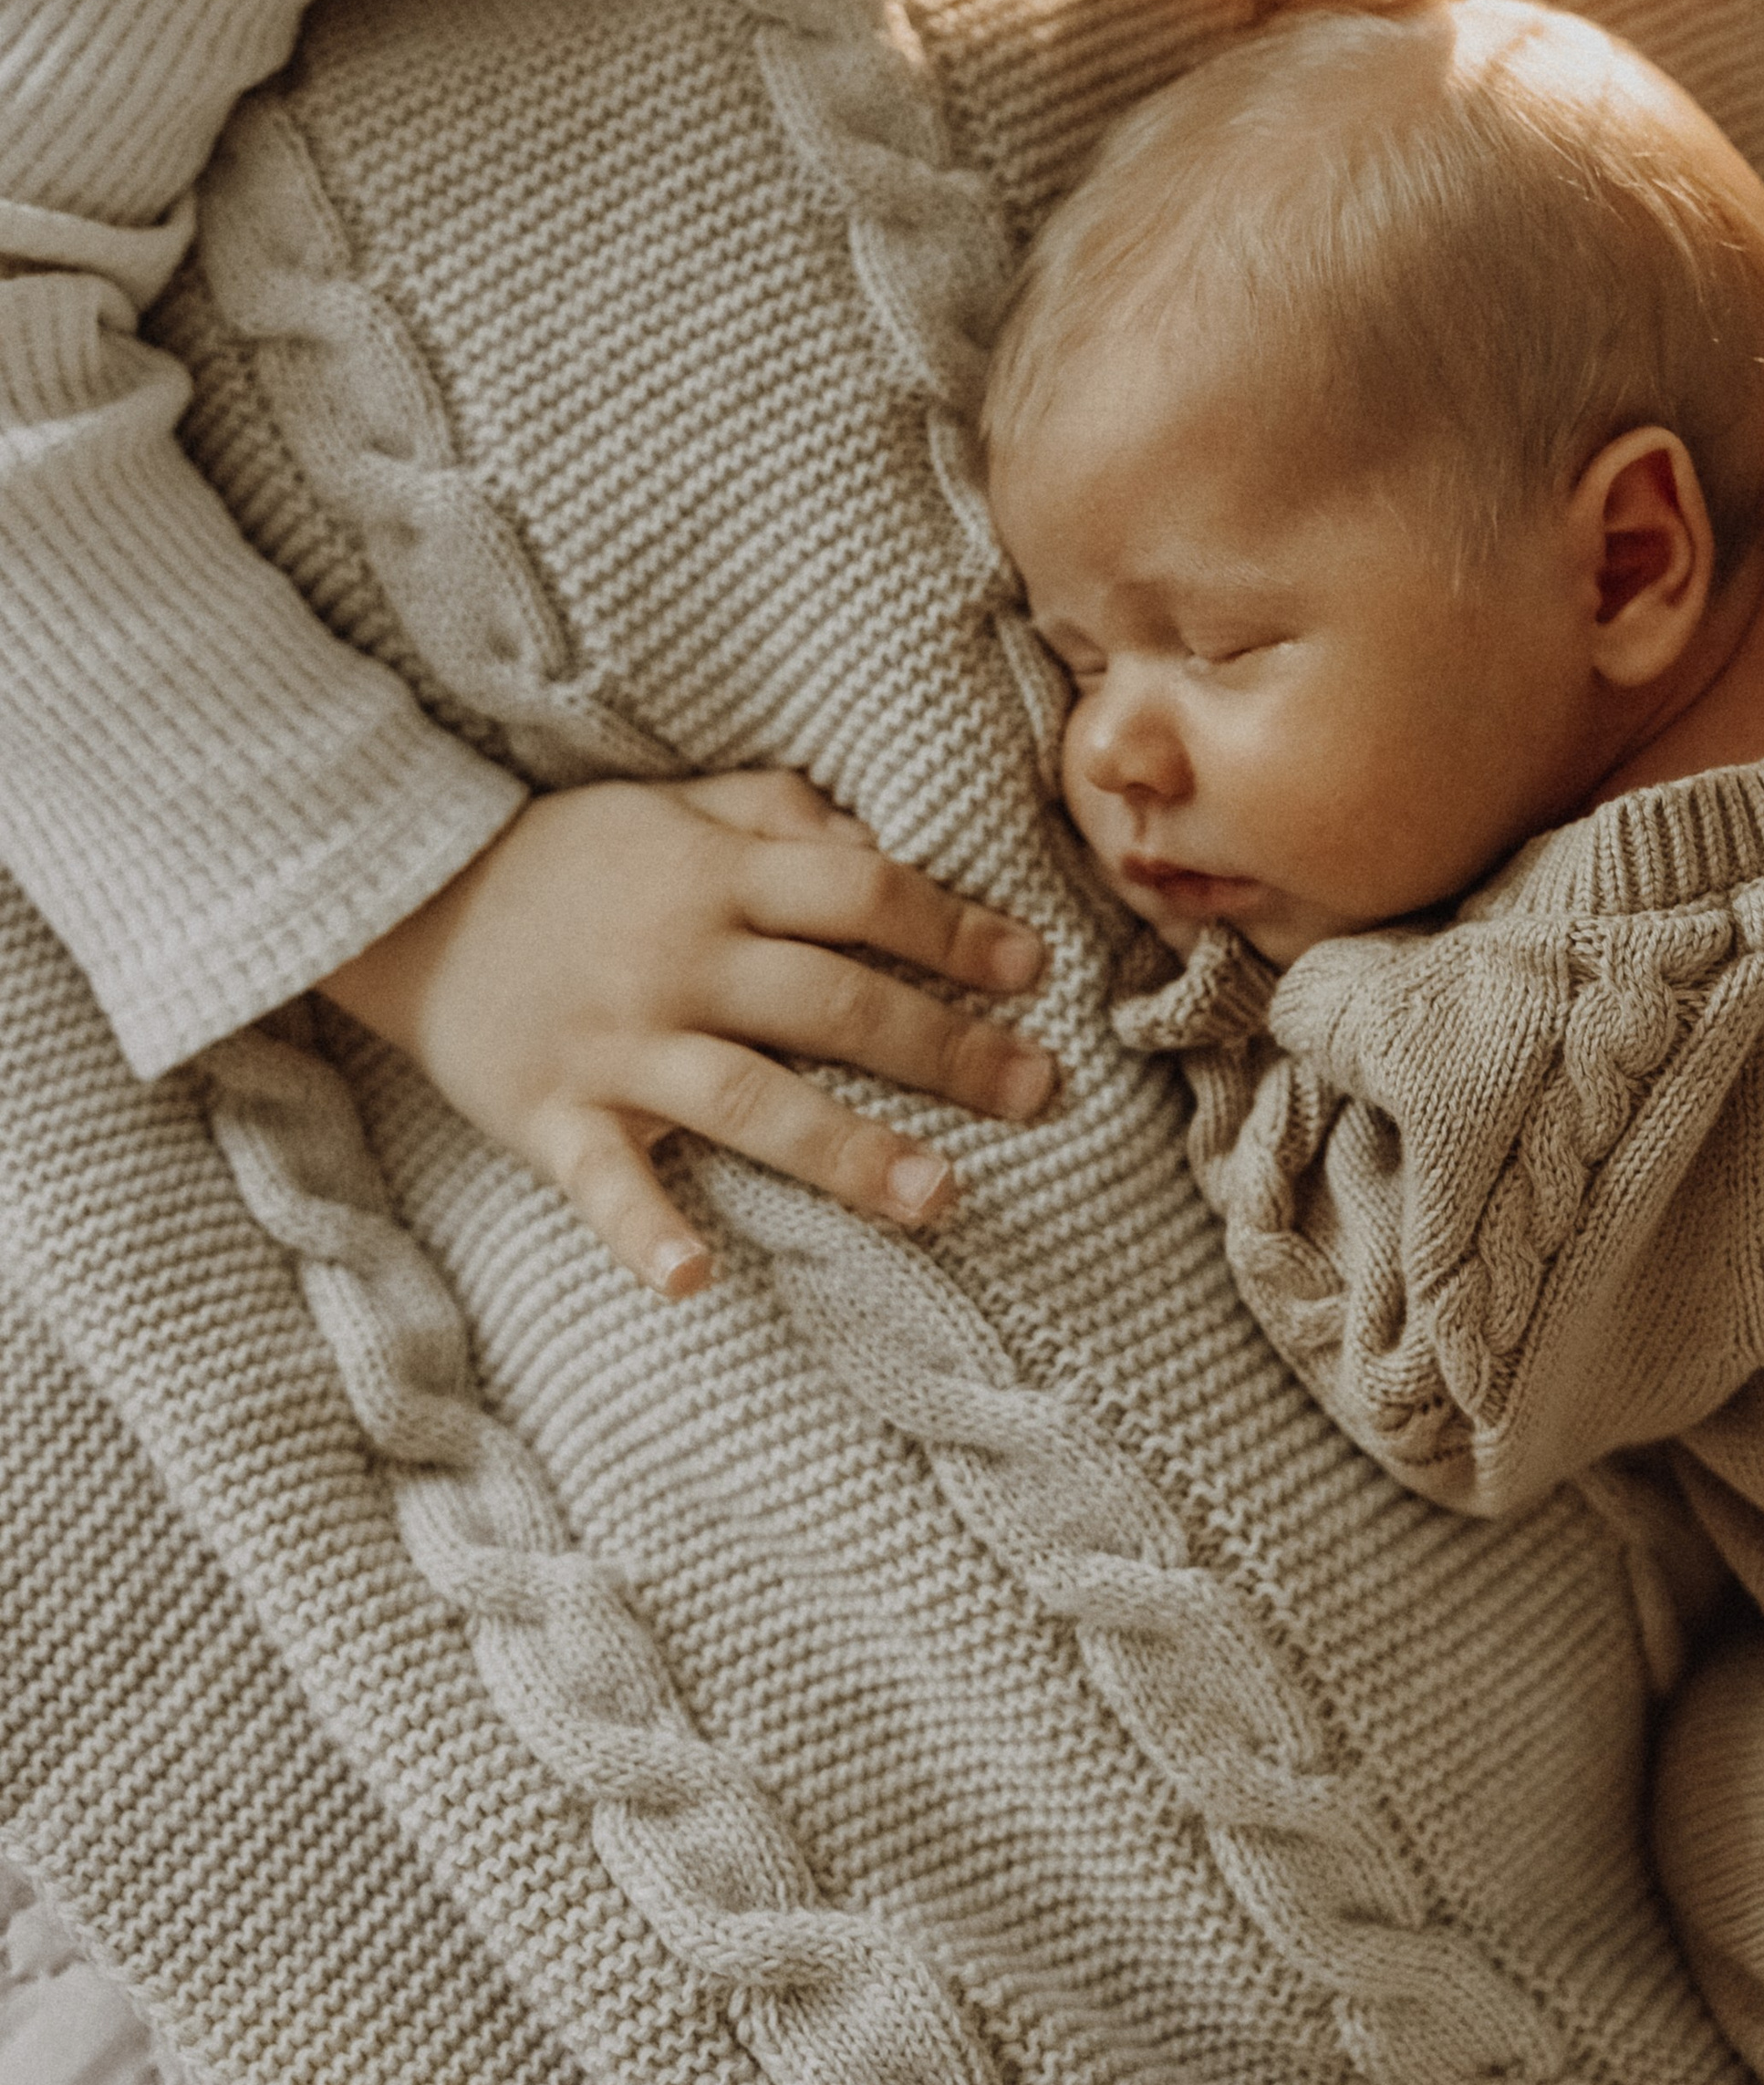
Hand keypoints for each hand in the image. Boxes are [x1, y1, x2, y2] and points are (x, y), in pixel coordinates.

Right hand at [316, 770, 1051, 1295]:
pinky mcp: (551, 1114)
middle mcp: (678, 958)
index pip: (861, 895)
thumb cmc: (565, 857)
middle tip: (1038, 1091)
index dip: (951, 929)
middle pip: (833, 1002)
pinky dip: (644, 1231)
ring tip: (945, 1196)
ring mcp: (616, 1042)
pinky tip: (695, 1277)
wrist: (405, 899)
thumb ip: (780, 816)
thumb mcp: (675, 807)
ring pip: (752, 1099)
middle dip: (944, 1047)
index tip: (1030, 968)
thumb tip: (883, 846)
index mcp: (716, 877)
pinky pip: (603, 1181)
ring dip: (850, 1151)